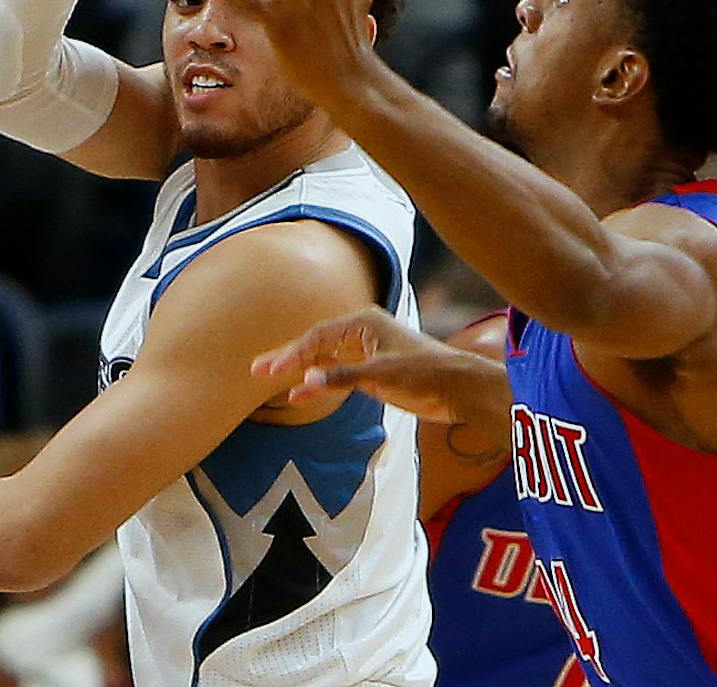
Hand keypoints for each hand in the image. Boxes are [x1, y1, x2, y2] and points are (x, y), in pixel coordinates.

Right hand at [251, 305, 471, 419]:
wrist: (460, 390)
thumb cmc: (427, 374)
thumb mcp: (383, 374)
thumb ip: (343, 377)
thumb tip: (304, 380)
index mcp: (363, 322)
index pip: (317, 336)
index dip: (291, 352)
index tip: (269, 370)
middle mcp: (361, 333)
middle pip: (315, 344)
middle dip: (287, 356)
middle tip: (256, 369)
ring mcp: (365, 353)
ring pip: (323, 359)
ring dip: (299, 369)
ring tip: (269, 378)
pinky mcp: (371, 372)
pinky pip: (336, 374)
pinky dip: (318, 383)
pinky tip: (299, 394)